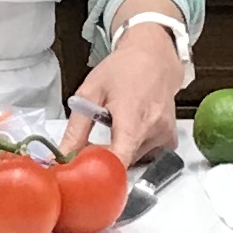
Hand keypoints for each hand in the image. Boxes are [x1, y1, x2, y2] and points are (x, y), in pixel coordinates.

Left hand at [62, 24, 184, 165]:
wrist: (154, 56)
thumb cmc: (122, 69)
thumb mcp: (90, 92)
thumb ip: (76, 129)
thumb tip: (62, 157)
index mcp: (131, 117)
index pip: (119, 160)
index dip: (102, 174)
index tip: (87, 176)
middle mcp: (152, 130)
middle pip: (123, 162)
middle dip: (106, 157)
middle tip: (95, 138)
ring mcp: (164, 136)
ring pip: (135, 159)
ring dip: (121, 149)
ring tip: (117, 123)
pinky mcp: (170, 139)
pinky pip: (149, 154)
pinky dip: (136, 147)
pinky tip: (132, 127)